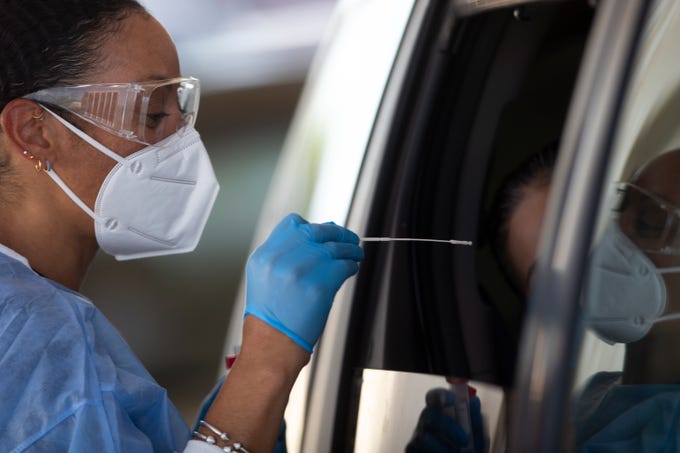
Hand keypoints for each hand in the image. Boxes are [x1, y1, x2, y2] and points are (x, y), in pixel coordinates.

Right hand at [244, 213, 363, 351]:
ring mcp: (299, 272)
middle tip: (348, 238)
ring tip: (355, 254)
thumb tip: (320, 232)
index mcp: (265, 256)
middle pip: (316, 232)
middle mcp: (279, 260)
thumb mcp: (266, 277)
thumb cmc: (272, 316)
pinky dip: (352, 266)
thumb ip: (286, 254)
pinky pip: (343, 266)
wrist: (273, 345)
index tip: (324, 234)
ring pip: (334, 248)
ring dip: (350, 249)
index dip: (312, 226)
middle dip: (337, 233)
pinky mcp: (318, 287)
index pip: (293, 224)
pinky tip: (351, 269)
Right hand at [406, 388, 484, 452]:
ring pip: (423, 437)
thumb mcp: (476, 439)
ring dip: (442, 448)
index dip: (440, 395)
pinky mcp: (411, 450)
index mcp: (441, 415)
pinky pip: (418, 450)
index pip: (434, 397)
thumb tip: (474, 401)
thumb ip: (475, 422)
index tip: (451, 400)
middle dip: (448, 426)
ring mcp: (417, 438)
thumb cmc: (466, 452)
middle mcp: (427, 423)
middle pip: (428, 413)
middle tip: (464, 440)